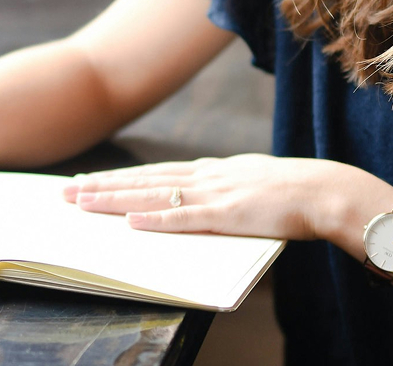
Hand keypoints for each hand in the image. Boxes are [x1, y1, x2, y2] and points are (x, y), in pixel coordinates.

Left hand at [61, 154, 355, 240]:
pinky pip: (184, 218)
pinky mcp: (227, 214)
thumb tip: (205, 199)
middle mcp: (206, 176)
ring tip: (82, 202)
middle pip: (143, 179)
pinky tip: (129, 220)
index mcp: (212, 170)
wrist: (326, 191)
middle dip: (103, 186)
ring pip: (153, 195)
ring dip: (115, 199)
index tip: (89, 181)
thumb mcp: (252, 183)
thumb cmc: (295, 193)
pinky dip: (154, 219)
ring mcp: (215, 193)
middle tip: (66, 191)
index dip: (120, 177)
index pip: (155, 172)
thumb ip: (225, 190)